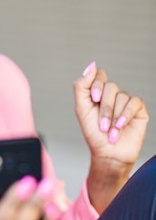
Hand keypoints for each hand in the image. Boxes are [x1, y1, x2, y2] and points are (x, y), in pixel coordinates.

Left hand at [73, 61, 148, 211]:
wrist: (108, 154)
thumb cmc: (94, 134)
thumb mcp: (82, 110)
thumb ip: (82, 86)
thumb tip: (92, 65)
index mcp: (98, 92)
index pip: (99, 75)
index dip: (96, 84)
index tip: (93, 99)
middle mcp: (113, 95)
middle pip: (110, 87)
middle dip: (104, 109)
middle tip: (102, 126)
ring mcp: (126, 101)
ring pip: (122, 96)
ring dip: (114, 116)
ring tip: (111, 132)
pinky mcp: (138, 109)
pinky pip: (135, 102)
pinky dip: (126, 114)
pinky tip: (121, 126)